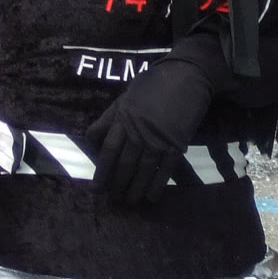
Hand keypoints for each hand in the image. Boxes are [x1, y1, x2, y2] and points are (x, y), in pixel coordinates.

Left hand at [85, 56, 217, 206]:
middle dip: (117, 185)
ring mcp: (158, 139)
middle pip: (124, 164)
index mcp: (123, 119)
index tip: (96, 188)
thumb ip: (108, 119)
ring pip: (143, 170)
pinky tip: (151, 197)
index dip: (102, 171)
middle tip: (113, 199)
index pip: (108, 151)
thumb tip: (91, 139)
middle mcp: (138, 132)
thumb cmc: (153, 84)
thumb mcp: (125, 97)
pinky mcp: (177, 144)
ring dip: (135, 189)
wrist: (186, 76)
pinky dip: (157, 185)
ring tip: (130, 202)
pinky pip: (165, 169)